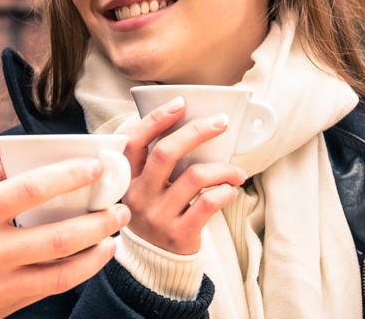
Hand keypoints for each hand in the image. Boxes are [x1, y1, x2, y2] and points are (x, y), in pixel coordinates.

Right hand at [0, 159, 130, 318]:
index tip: (97, 166)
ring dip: (95, 253)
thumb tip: (22, 163)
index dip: (71, 176)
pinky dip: (71, 275)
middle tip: (119, 207)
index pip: (32, 190)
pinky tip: (85, 260)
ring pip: (61, 273)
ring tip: (113, 237)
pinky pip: (44, 292)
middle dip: (98, 221)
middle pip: (58, 237)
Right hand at [122, 97, 246, 253]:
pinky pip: (208, 204)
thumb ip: (157, 162)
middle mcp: (139, 195)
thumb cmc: (156, 212)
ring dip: (223, 168)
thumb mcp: (145, 187)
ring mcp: (157, 215)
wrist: (155, 261)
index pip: (135, 141)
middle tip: (220, 123)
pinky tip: (231, 190)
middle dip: (197, 132)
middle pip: (166, 152)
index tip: (180, 103)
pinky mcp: (178, 234)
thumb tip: (192, 126)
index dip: (156, 119)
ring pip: (194, 177)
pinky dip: (225, 191)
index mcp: (128, 178)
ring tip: (236, 171)